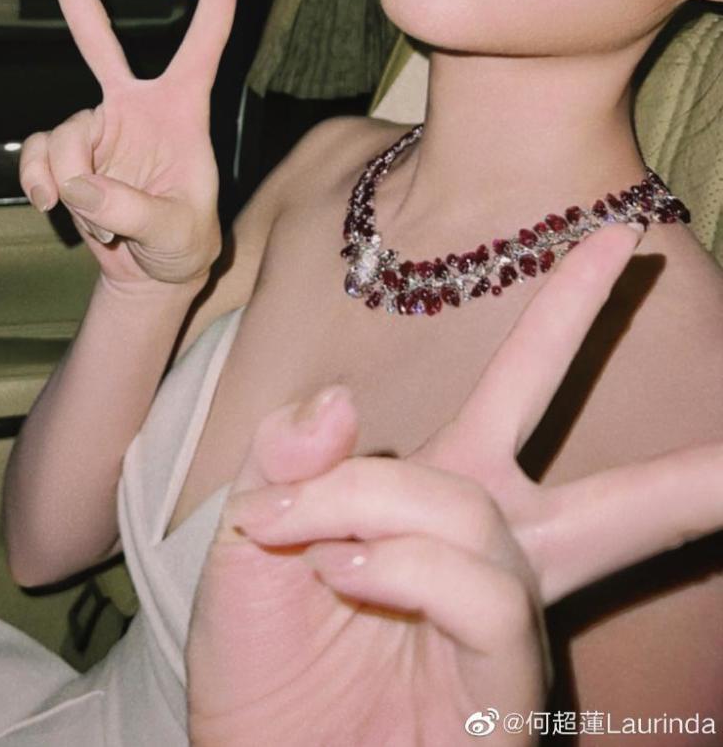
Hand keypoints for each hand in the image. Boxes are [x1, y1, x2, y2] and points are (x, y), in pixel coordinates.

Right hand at [18, 0, 243, 292]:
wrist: (149, 276)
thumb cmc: (185, 248)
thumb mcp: (178, 234)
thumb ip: (132, 209)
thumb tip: (78, 184)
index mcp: (183, 107)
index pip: (208, 37)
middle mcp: (135, 104)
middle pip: (94, 33)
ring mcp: (95, 126)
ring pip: (62, 134)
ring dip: (74, 184)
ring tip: (106, 222)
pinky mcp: (65, 154)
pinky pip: (36, 156)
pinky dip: (40, 185)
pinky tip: (55, 209)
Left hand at [186, 223, 722, 745]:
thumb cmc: (263, 666)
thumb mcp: (250, 538)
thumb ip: (287, 459)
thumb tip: (344, 397)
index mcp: (444, 494)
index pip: (522, 388)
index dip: (570, 313)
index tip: (622, 239)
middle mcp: (496, 555)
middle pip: (610, 495)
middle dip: (683, 453)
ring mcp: (504, 628)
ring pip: (489, 520)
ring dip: (387, 504)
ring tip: (318, 543)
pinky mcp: (502, 691)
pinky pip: (476, 589)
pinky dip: (401, 562)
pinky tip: (347, 572)